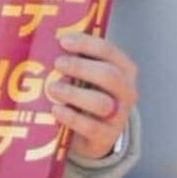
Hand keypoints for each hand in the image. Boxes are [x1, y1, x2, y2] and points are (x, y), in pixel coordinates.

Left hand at [50, 31, 137, 160]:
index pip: (109, 51)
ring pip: (101, 103)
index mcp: (125, 69)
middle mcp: (127, 91)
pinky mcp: (107, 136)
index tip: (63, 40)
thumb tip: (49, 43)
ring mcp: (119, 116)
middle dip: (81, 67)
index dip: (86, 44)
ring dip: (74, 93)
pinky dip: (72, 117)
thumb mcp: (90, 76)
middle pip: (109, 75)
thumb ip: (79, 60)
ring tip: (52, 88)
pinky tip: (56, 110)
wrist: (95, 135)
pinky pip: (91, 127)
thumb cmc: (89, 95)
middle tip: (58, 63)